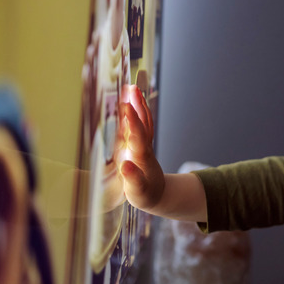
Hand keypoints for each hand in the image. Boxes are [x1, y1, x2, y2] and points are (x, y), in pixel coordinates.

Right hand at [117, 84, 164, 211]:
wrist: (158, 195)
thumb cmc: (146, 195)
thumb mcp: (138, 192)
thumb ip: (132, 179)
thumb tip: (125, 164)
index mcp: (141, 157)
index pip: (137, 135)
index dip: (132, 120)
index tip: (125, 105)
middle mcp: (144, 147)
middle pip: (143, 123)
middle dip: (137, 106)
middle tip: (131, 88)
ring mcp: (144, 145)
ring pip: (143, 121)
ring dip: (139, 105)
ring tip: (132, 88)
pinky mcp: (141, 145)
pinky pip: (140, 125)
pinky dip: (137, 112)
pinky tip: (131, 102)